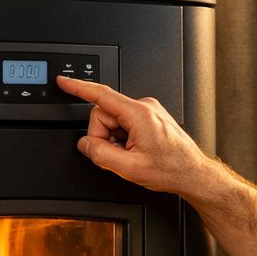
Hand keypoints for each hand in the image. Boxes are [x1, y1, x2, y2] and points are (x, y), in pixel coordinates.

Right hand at [56, 75, 214, 197]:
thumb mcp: (130, 168)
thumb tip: (85, 144)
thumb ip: (101, 155)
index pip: (101, 95)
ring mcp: (148, 111)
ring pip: (114, 121)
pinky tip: (135, 151)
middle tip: (117, 155)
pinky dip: (124, 139)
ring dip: (115, 140)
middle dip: (104, 137)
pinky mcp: (150, 118)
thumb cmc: (171, 169)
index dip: (78, 88)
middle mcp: (144, 107)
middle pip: (104, 114)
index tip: (64, 82)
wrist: (192, 174)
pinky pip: (125, 124)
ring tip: (131, 155)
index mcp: (139, 114)